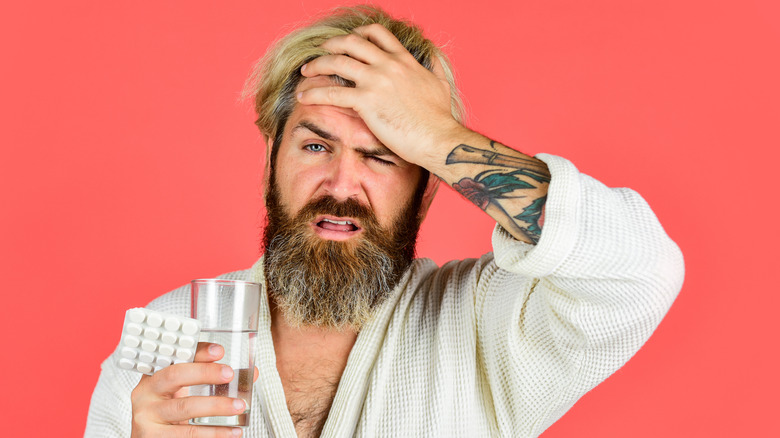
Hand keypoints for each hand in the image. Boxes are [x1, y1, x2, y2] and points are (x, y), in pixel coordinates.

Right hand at [130, 343, 256, 436]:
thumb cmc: (169, 413)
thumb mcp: (184, 392)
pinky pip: (186, 434)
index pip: (176, 355)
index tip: (218, 351)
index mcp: (154, 376)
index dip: (196, 352)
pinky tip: (230, 432)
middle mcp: (146, 393)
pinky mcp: (152, 437)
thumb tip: (251, 374)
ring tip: (239, 406)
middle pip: (175, 376)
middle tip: (229, 374)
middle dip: (205, 373)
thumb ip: (211, 380)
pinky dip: (212, 433)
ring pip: (184, 408)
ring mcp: (147, 417)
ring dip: (216, 406)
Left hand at [297, 23, 465, 165]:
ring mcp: (376, 81)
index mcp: (404, 60)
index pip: (377, 34)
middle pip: (351, 43)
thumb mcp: (441, 84)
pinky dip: (313, 92)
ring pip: (337, 62)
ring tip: (305, 72)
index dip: (358, 33)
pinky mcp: (366, 101)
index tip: (347, 41)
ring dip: (316, 65)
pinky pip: (331, 92)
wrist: (438, 138)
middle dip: (331, 45)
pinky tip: (304, 97)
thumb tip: (433, 58)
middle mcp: (387, 65)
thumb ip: (435, 67)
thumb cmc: (439, 118)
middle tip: (320, 53)